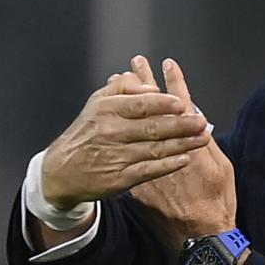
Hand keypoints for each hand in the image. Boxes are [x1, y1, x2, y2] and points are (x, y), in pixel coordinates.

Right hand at [40, 71, 210, 209]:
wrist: (62, 171)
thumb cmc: (87, 132)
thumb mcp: (98, 101)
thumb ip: (124, 86)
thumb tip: (150, 86)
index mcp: (107, 109)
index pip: (140, 104)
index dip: (164, 104)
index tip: (183, 103)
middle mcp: (111, 132)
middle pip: (153, 127)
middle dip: (181, 124)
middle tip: (202, 121)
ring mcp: (116, 156)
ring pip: (155, 148)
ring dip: (182, 144)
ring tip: (202, 138)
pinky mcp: (120, 178)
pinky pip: (149, 170)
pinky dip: (168, 165)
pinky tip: (185, 159)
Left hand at [127, 56, 237, 248]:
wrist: (198, 234)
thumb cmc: (216, 202)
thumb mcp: (220, 169)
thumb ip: (207, 145)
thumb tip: (199, 126)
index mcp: (190, 142)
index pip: (179, 105)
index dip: (174, 84)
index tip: (168, 65)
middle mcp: (165, 147)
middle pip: (152, 108)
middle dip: (146, 83)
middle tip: (138, 61)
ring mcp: (146, 160)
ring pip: (135, 122)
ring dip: (131, 99)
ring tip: (124, 75)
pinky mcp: (134, 173)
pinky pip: (123, 142)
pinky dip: (120, 124)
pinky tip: (113, 109)